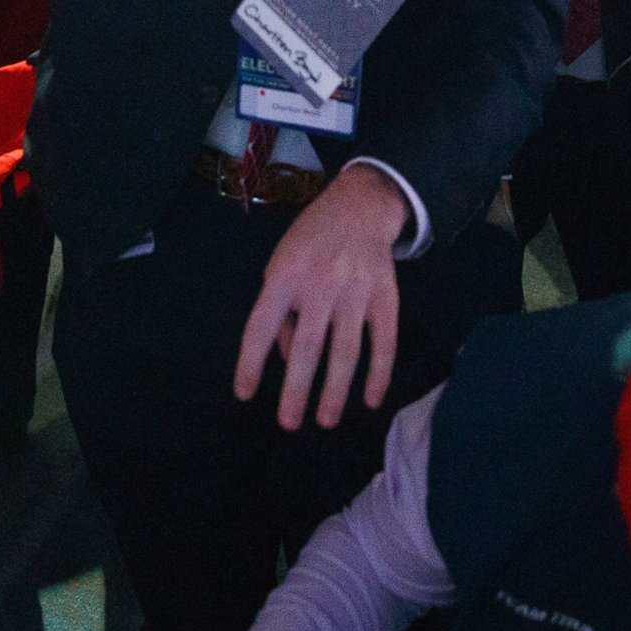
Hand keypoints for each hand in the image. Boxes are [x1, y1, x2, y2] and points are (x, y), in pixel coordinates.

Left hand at [235, 163, 406, 430]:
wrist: (358, 207)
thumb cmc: (309, 243)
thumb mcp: (280, 265)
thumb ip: (280, 312)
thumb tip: (288, 361)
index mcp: (284, 276)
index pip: (261, 326)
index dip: (251, 362)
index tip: (244, 394)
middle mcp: (320, 285)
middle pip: (307, 346)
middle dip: (297, 390)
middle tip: (288, 424)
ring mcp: (356, 292)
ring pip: (346, 350)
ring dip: (336, 390)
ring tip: (325, 421)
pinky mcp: (386, 297)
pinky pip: (384, 342)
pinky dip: (379, 373)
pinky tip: (370, 400)